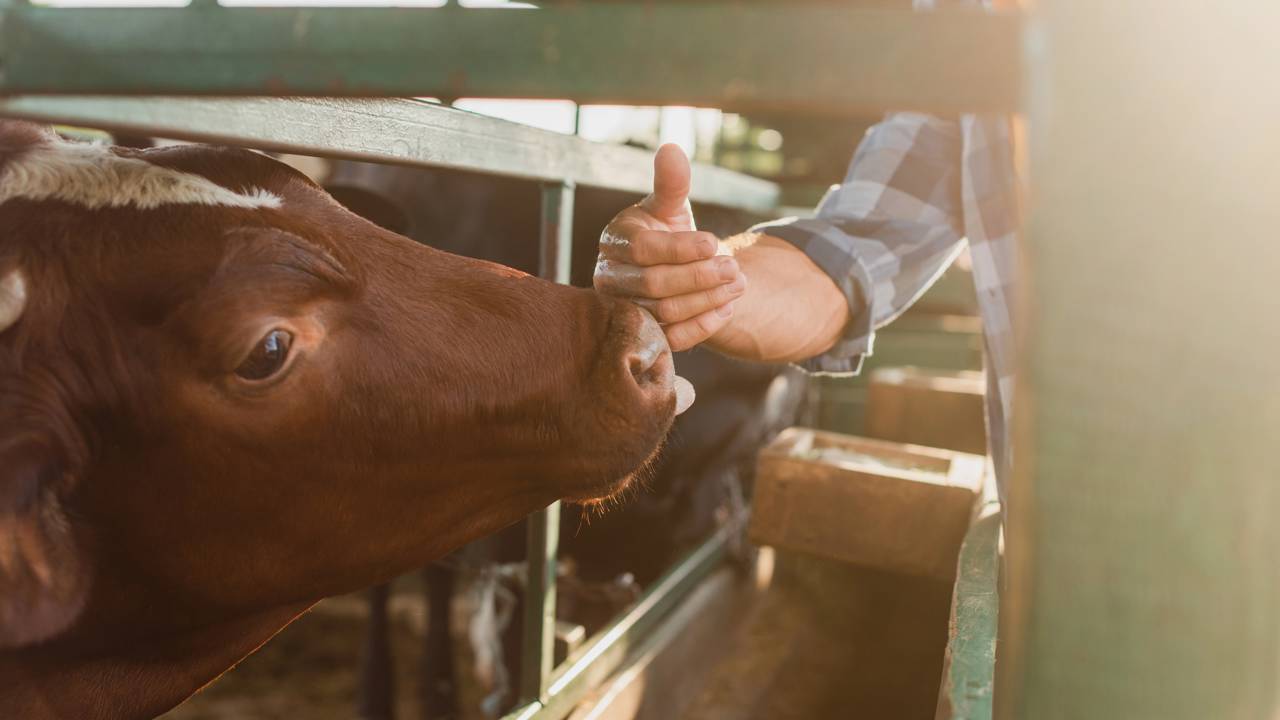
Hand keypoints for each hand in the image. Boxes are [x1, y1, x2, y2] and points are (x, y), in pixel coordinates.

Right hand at [593, 144, 746, 350]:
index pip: (642, 249)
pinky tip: (727, 309)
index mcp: (614, 242)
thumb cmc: (664, 232)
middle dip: (699, 276)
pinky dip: (702, 326)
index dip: (680, 248)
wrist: (666, 270)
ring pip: (664, 313)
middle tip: (735, 268)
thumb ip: (671, 183)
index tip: (713, 242)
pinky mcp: (644, 335)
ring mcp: (624, 310)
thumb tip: (671, 149)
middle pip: (653, 285)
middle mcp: (610, 279)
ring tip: (739, 285)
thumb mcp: (669, 206)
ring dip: (706, 300)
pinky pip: (671, 339)